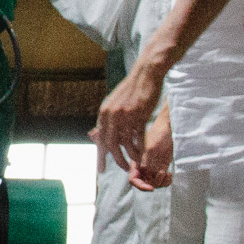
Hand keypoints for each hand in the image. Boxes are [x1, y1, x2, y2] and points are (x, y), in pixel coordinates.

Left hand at [90, 60, 165, 174]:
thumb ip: (107, 117)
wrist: (145, 74)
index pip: (100, 138)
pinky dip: (139, 149)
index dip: (100, 155)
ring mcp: (125, 115)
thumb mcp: (114, 102)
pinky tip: (141, 155)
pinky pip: (138, 138)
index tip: (100, 168)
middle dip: (114, 160)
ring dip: (129, 157)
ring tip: (132, 164)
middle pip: (110, 144)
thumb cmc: (131, 89)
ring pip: (124, 144)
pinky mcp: (140, 115)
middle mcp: (112, 114)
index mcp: (104, 112)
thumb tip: (97, 132)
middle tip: (121, 169)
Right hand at [128, 110, 174, 192]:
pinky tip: (170, 174)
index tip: (151, 188)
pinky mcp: (161, 168)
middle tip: (162, 174)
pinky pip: (162, 181)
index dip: (141, 186)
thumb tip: (146, 175)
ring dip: (161, 182)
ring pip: (154, 184)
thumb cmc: (157, 134)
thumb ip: (146, 162)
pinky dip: (167, 181)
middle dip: (153, 183)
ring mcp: (152, 168)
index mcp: (135, 162)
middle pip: (145, 184)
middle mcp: (142, 167)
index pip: (133, 180)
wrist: (167, 129)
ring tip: (167, 174)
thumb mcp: (151, 148)